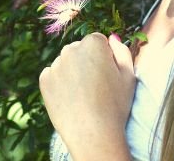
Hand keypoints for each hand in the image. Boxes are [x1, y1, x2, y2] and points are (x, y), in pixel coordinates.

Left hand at [39, 33, 135, 159]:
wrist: (93, 134)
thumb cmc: (115, 106)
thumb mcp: (129, 76)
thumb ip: (122, 52)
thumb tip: (111, 38)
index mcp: (93, 44)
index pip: (98, 41)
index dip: (104, 57)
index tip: (107, 75)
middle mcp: (71, 49)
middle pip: (79, 50)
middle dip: (86, 62)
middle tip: (95, 87)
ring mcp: (56, 64)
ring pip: (65, 63)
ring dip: (72, 72)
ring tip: (83, 95)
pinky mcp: (44, 79)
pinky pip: (53, 75)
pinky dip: (59, 83)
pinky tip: (71, 99)